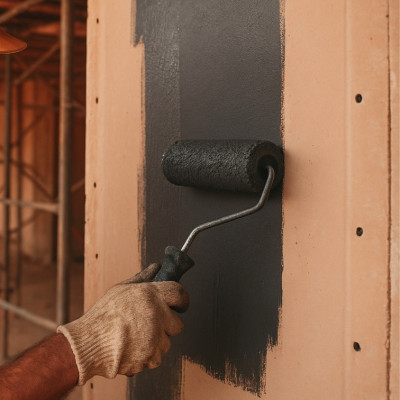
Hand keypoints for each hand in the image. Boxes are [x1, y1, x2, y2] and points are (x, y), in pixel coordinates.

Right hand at [57, 264, 188, 384]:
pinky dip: (148, 356)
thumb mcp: (121, 289)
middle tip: (152, 325)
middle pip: (178, 323)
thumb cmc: (103, 315)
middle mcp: (157, 314)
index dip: (182, 299)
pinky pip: (156, 357)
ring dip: (156, 342)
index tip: (179, 304)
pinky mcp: (150, 356)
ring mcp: (155, 337)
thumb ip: (142, 278)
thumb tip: (156, 267)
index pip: (180, 293)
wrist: (89, 343)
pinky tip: (133, 349)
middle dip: (167, 325)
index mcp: (151, 294)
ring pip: (167, 342)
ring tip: (136, 338)